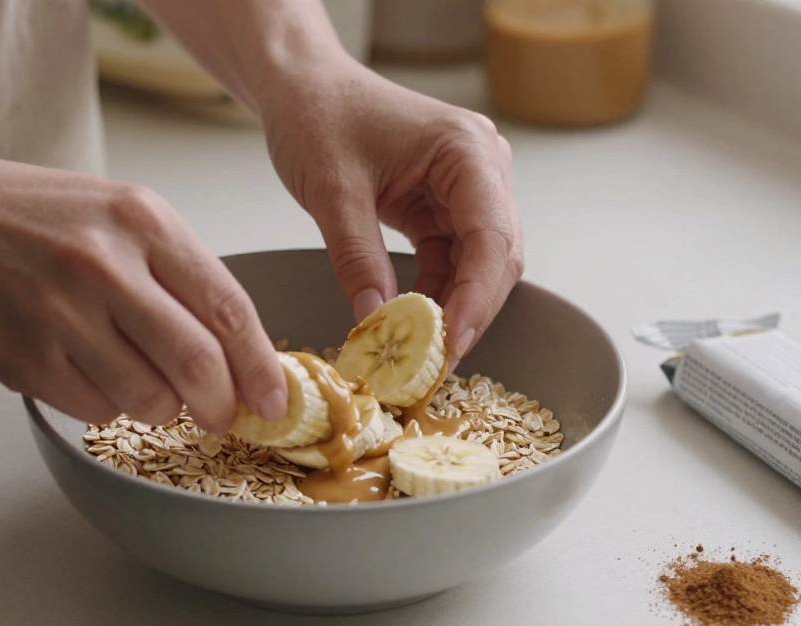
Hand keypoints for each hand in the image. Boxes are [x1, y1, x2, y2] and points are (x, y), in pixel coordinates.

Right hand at [0, 148, 286, 429]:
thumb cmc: (13, 212)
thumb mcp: (109, 210)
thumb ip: (171, 268)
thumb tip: (232, 343)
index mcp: (141, 219)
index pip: (229, 307)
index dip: (261, 365)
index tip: (275, 398)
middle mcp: (107, 265)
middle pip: (201, 364)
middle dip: (223, 404)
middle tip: (222, 414)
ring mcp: (63, 314)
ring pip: (151, 397)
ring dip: (160, 408)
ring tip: (139, 383)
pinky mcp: (26, 358)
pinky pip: (96, 408)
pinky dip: (106, 406)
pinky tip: (87, 374)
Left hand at [261, 65, 523, 365]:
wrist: (303, 85)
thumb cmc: (317, 115)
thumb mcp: (331, 188)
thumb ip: (356, 256)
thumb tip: (375, 321)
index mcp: (466, 151)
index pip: (491, 236)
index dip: (477, 297)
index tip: (452, 343)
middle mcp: (481, 168)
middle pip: (497, 257)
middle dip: (469, 311)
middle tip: (436, 364)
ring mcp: (468, 187)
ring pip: (479, 265)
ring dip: (453, 308)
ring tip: (421, 354)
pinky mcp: (445, 205)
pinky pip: (451, 260)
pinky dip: (434, 294)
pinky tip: (412, 326)